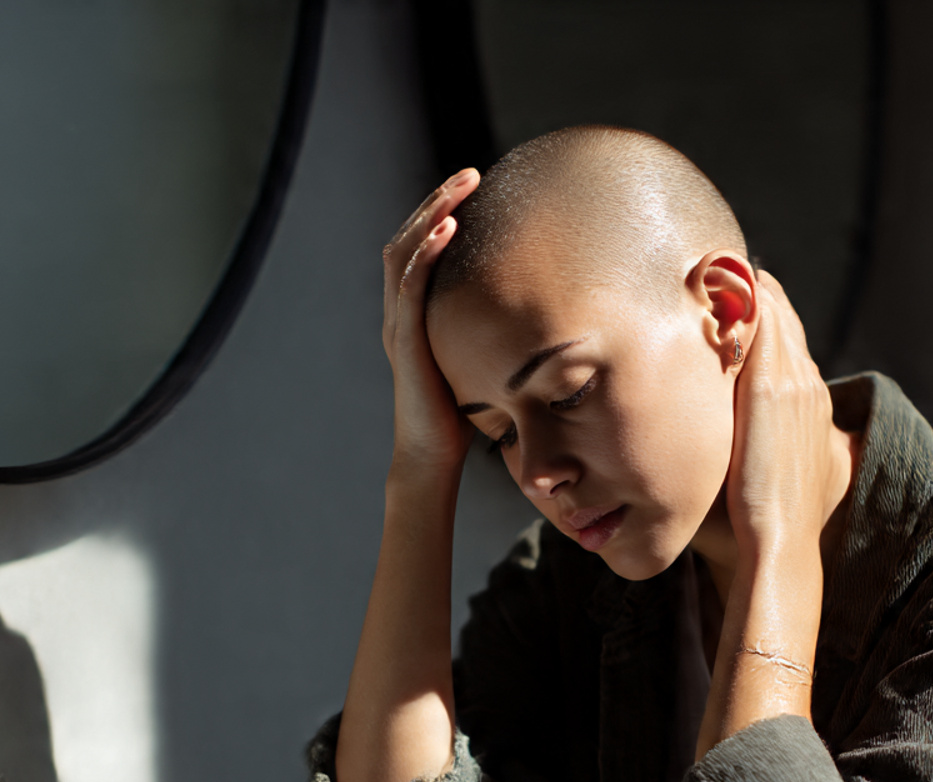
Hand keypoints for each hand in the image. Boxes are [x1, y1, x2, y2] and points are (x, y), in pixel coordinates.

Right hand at [382, 169, 480, 478]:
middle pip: (406, 239)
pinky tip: (447, 228)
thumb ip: (486, 334)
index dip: (438, 215)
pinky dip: (426, 252)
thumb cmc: (458, 418)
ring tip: (460, 187)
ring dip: (432, 213)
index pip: (417, 251)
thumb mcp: (475, 362)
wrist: (431, 455)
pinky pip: (410, 286)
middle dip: (437, 201)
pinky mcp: (404, 341)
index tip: (471, 190)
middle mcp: (398, 314)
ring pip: (404, 252)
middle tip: (470, 174)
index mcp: (411, 316)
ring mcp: (397, 325)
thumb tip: (534, 317)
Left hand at [727, 271, 835, 559]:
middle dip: (755, 293)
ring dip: (748, 288)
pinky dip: (746, 301)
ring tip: (717, 261)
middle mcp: (807, 387)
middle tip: (722, 263)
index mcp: (809, 406)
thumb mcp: (767, 477)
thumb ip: (755, 449)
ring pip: (774, 318)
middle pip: (782, 322)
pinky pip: (763, 328)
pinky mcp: (770, 389)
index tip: (736, 293)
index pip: (788, 344)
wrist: (777, 538)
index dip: (764, 316)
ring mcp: (793, 384)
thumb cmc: (765, 523)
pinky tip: (722, 280)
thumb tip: (725, 446)